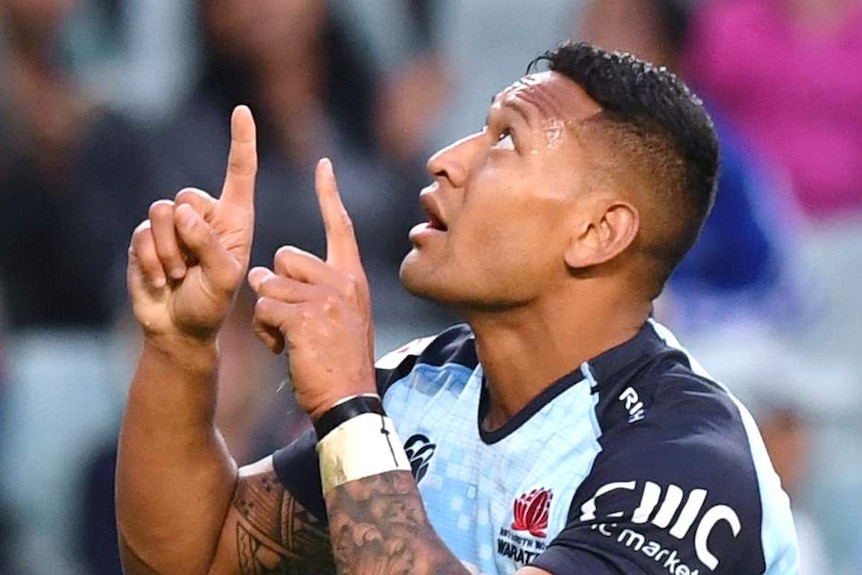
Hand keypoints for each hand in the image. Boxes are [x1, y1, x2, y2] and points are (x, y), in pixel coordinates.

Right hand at [128, 106, 257, 344]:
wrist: (179, 329)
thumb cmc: (212, 304)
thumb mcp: (224, 278)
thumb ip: (210, 243)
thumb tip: (183, 212)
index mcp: (235, 219)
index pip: (240, 173)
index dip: (241, 142)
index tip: (243, 111)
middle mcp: (204, 215)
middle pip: (187, 196)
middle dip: (187, 235)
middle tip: (192, 268)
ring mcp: (173, 226)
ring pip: (161, 213)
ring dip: (168, 251)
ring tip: (178, 276)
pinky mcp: (146, 238)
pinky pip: (141, 234)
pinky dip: (150, 262)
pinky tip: (160, 281)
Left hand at [248, 158, 374, 419]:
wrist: (350, 401)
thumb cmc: (340, 363)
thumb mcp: (343, 318)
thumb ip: (317, 291)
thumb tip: (265, 276)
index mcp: (353, 278)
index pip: (340, 227)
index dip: (329, 195)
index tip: (323, 165)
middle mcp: (342, 281)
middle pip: (284, 257)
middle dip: (276, 287)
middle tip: (292, 321)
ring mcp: (325, 299)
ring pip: (268, 286)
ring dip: (268, 315)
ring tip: (290, 341)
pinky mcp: (304, 318)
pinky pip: (263, 310)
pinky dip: (266, 333)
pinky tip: (285, 351)